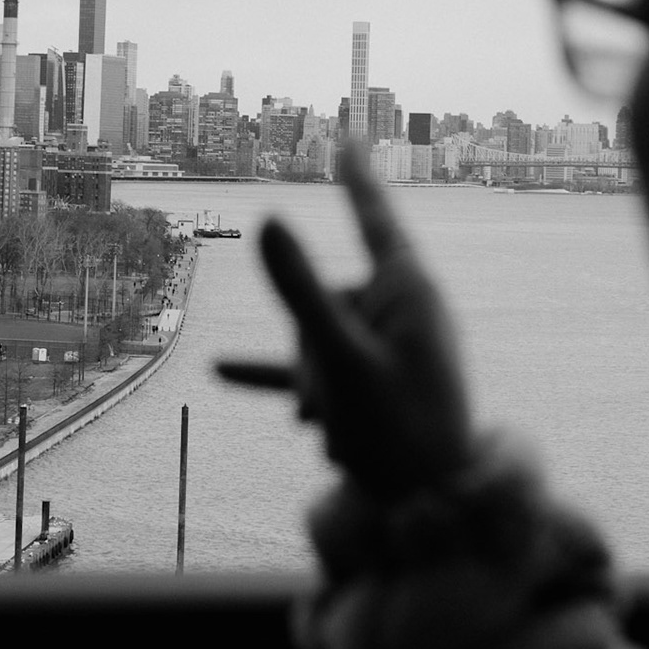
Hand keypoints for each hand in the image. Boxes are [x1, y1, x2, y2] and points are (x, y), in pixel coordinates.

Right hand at [218, 150, 470, 499]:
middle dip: (311, 356)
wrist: (430, 511)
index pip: (373, 218)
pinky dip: (275, 377)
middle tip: (340, 407)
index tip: (347, 138)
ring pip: (313, 344)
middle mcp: (399, 312)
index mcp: (409, 291)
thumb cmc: (399, 433)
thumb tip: (267, 216)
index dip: (354, 177)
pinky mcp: (366, 382)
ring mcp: (382, 347)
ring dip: (311, 389)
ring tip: (340, 436)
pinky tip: (218, 372)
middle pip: (322, 303)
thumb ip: (299, 289)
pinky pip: (309, 371)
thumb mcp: (340, 358)